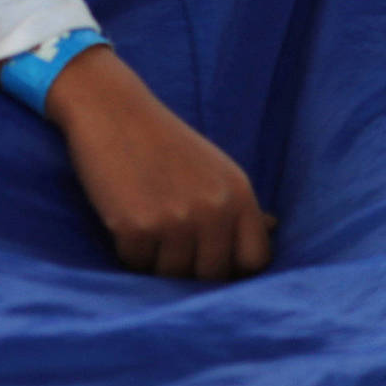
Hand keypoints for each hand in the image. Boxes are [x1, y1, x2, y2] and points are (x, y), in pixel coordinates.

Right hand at [43, 46, 274, 280]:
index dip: (232, 267)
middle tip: (168, 240)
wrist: (110, 109)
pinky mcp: (136, 227)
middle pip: (212, 276)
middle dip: (189, 267)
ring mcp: (176, 220)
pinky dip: (127, 250)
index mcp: (239, 194)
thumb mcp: (214, 167)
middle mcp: (214, 209)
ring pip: (171, 276)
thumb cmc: (162, 141)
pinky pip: (135, 264)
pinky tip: (123, 216)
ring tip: (145, 223)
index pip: (254, 260)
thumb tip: (275, 226)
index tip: (210, 257)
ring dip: (155, 260)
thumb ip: (240, 204)